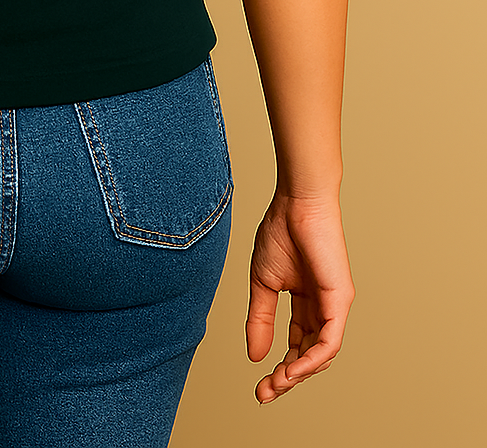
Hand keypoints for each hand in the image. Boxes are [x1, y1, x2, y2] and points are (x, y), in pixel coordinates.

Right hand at [247, 190, 354, 403]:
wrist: (295, 202)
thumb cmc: (280, 232)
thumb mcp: (263, 284)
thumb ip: (261, 320)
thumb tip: (255, 356)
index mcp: (306, 302)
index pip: (296, 345)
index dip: (278, 368)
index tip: (259, 387)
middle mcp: (323, 308)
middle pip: (309, 355)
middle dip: (287, 378)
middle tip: (265, 394)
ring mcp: (334, 306)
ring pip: (321, 355)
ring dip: (298, 374)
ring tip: (276, 384)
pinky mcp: (340, 301)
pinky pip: (329, 342)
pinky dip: (311, 360)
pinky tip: (292, 371)